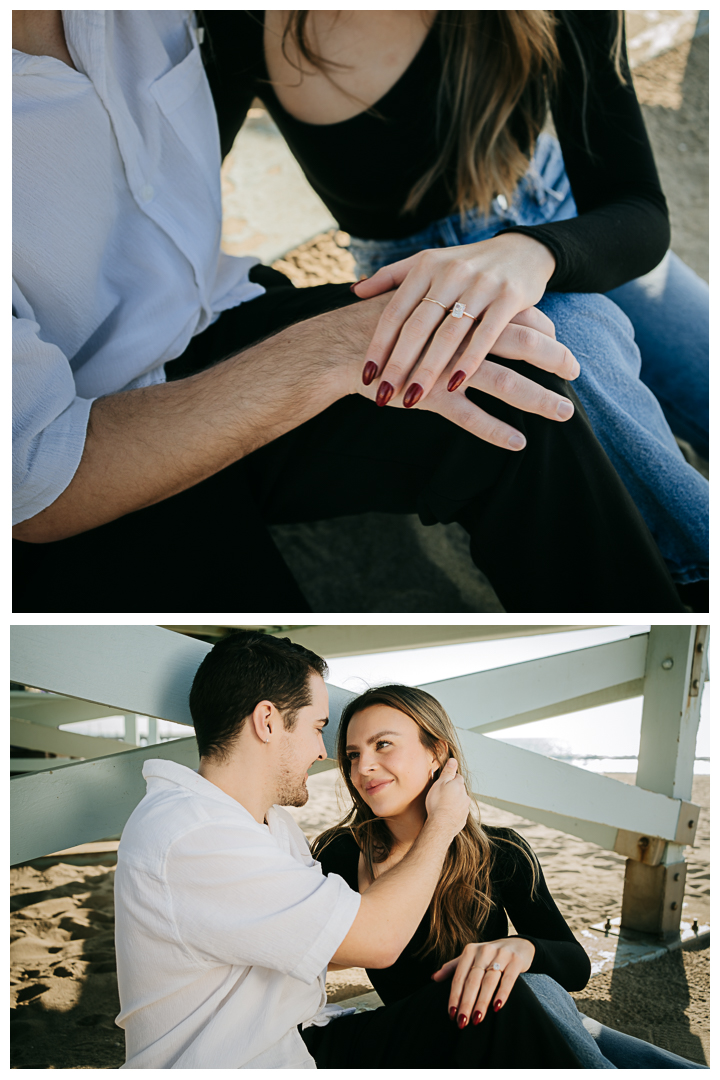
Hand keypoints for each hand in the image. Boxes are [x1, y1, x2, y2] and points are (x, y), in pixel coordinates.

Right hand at [351, 305, 576, 450]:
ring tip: (565, 413)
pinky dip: (495, 430)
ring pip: (503, 383)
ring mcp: (446, 368)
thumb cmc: (386, 324)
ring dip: (538, 399)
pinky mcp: (430, 396)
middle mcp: (460, 336)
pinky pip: (469, 416)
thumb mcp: (423, 301)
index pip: (517, 315)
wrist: (342, 346)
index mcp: (463, 308)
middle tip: (577, 372)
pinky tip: (518, 441)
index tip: (559, 345)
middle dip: (555, 359)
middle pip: (521, 344)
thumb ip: (455, 303)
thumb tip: (485, 307)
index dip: (545, 330)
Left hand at [353, 233, 576, 407]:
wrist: (523, 250)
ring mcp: (481, 284)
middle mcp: (450, 273)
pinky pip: (486, 334)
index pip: (395, 311)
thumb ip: (391, 277)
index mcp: (425, 266)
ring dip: (429, 370)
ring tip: (413, 398)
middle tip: (384, 395)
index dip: (378, 345)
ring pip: (448, 334)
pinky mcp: (509, 296)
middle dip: (399, 364)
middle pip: (417, 326)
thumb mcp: (429, 262)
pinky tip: (454, 385)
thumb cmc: (467, 265)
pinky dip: (470, 360)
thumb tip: (354, 291)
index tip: (367, 375)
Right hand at [424, 758, 469, 837]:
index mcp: (459, 786)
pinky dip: (454, 812)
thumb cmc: (438, 802)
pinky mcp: (463, 819)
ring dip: (454, 802)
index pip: (458, 777)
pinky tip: (446, 815)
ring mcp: (465, 809)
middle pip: (460, 790)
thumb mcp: (440, 783)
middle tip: (441, 795)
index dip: (450, 779)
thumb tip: (453, 760)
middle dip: (453, 791)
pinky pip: (459, 813)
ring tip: (443, 806)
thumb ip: (448, 771)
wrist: (441, 825)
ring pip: (461, 801)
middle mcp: (465, 796)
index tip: (443, 783)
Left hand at [432, 938, 535, 1027]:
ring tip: (477, 1019)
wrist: (519, 944)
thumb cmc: (490, 955)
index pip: (459, 976)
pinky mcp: (516, 961)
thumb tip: (434, 978)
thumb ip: (453, 967)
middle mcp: (484, 951)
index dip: (454, 995)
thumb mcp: (471, 957)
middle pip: (472, 980)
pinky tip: (497, 1007)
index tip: (451, 1014)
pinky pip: (508, 979)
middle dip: (466, 1002)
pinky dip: (502, 993)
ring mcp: (501, 955)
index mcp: (470, 951)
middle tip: (462, 1022)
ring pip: (489, 981)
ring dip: (482, 1001)